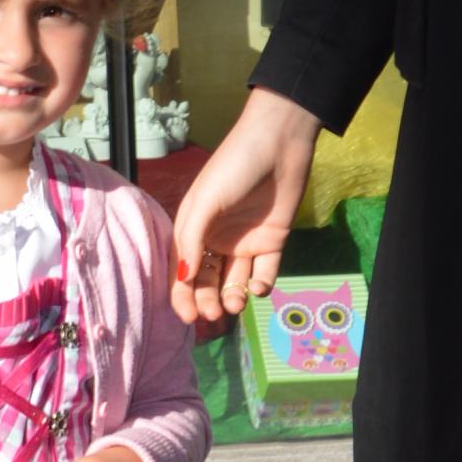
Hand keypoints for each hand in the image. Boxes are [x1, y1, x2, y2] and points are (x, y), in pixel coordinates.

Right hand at [169, 90, 321, 324]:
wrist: (278, 144)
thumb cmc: (232, 167)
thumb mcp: (204, 202)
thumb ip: (190, 240)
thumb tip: (182, 279)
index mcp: (194, 229)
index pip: (183, 271)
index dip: (183, 296)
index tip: (189, 318)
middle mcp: (217, 240)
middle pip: (208, 281)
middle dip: (208, 300)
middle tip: (214, 313)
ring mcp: (245, 242)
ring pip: (235, 282)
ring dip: (233, 297)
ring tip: (235, 303)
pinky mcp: (273, 242)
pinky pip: (265, 272)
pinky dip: (260, 285)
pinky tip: (257, 288)